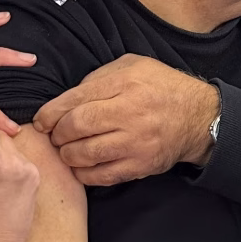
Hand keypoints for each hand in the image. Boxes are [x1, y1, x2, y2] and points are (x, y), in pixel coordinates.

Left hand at [33, 54, 219, 186]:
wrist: (199, 117)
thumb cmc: (161, 87)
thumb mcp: (132, 66)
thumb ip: (99, 77)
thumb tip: (67, 98)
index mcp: (126, 84)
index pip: (75, 100)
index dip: (50, 113)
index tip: (41, 121)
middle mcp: (131, 113)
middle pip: (77, 127)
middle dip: (58, 134)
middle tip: (55, 135)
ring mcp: (136, 142)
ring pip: (85, 154)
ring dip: (68, 154)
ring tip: (68, 149)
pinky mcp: (141, 165)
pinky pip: (102, 176)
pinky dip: (84, 173)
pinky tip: (82, 165)